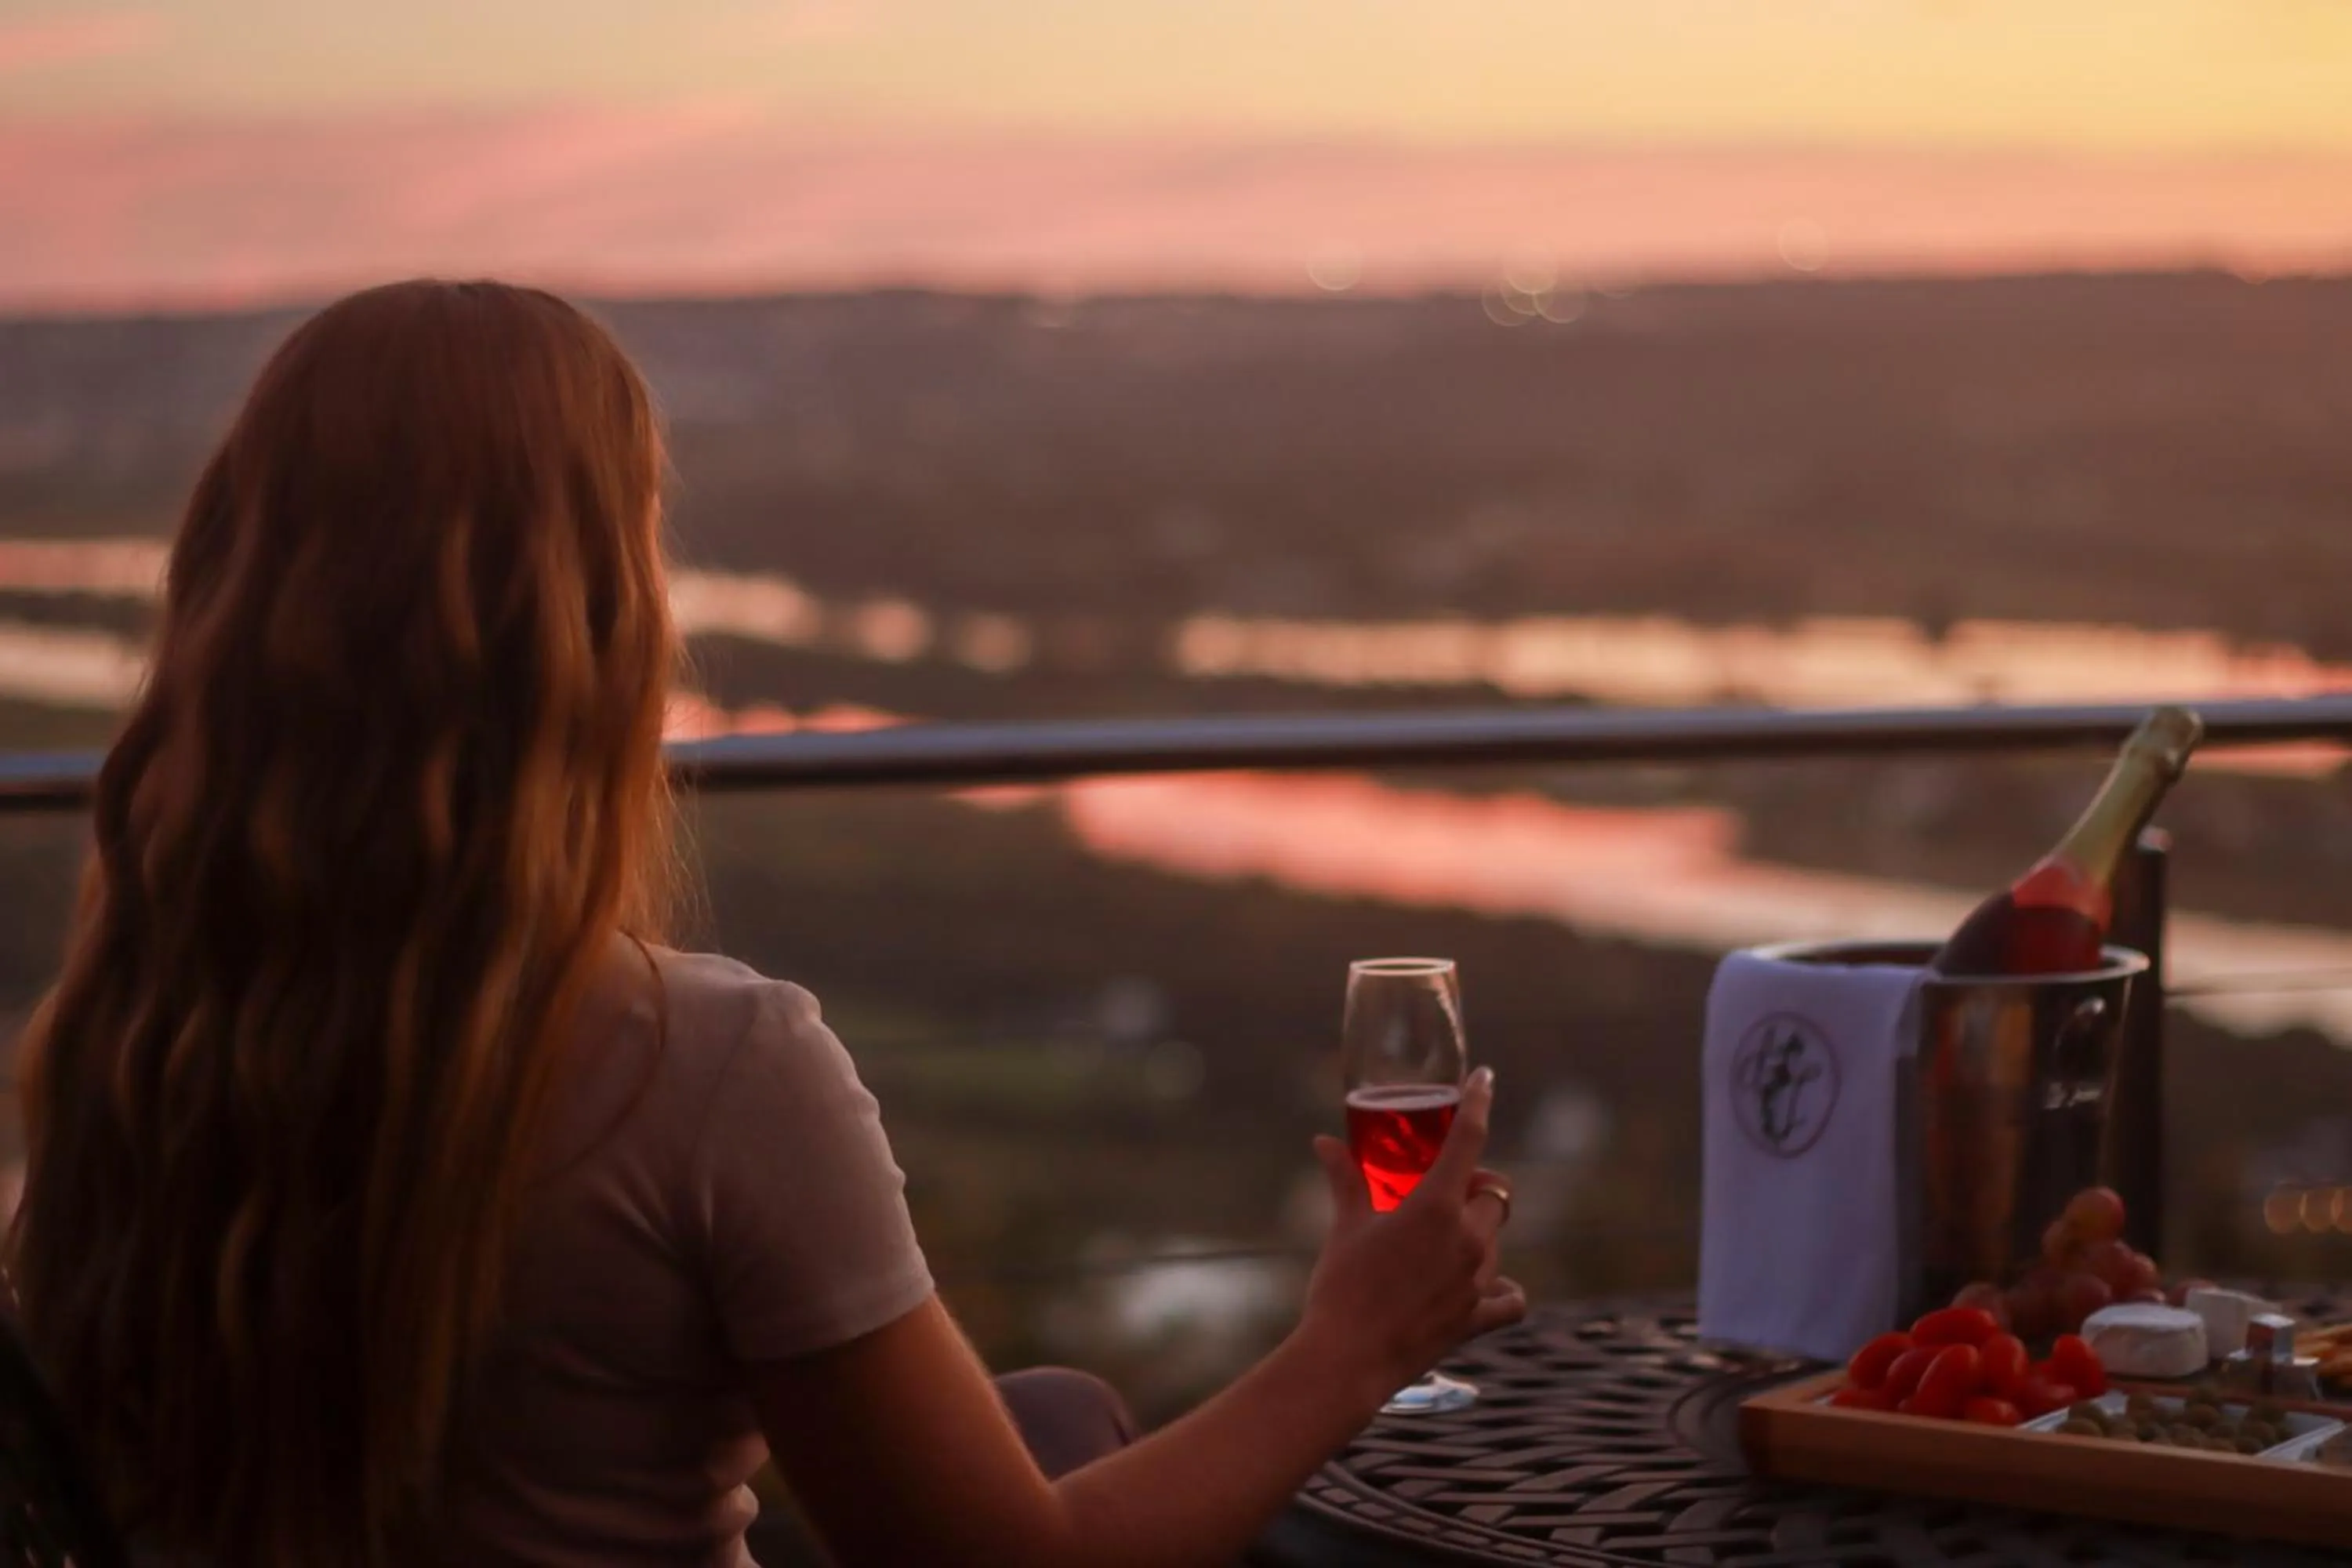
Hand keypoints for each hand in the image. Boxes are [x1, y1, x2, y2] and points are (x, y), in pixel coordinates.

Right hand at [1300, 1067, 1527, 1395]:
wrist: (1346, 1358)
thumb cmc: (1342, 1287)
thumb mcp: (1344, 1226)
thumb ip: (1345, 1179)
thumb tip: (1324, 1143)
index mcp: (1435, 1206)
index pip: (1469, 1140)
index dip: (1479, 1103)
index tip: (1485, 1080)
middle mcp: (1468, 1239)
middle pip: (1494, 1195)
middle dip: (1476, 1186)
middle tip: (1446, 1189)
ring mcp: (1477, 1280)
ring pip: (1496, 1240)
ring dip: (1478, 1232)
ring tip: (1444, 1241)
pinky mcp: (1477, 1318)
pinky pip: (1509, 1296)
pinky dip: (1502, 1288)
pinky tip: (1483, 1285)